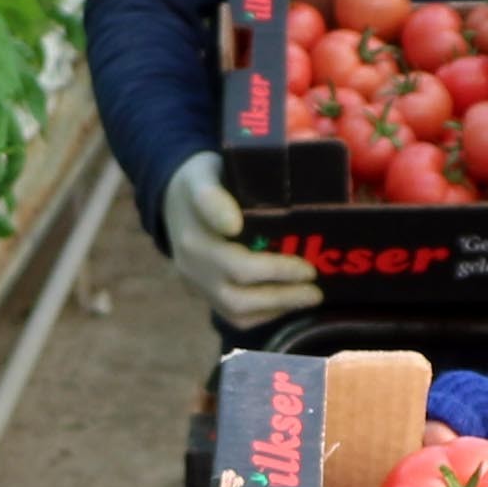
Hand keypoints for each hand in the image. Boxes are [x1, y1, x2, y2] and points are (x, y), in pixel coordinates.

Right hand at [163, 154, 320, 327]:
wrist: (174, 204)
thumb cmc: (209, 182)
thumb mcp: (213, 170)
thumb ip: (225, 187)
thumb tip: (238, 221)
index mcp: (195, 209)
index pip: (210, 209)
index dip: (225, 217)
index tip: (243, 228)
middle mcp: (192, 251)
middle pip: (234, 275)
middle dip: (278, 279)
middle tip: (313, 276)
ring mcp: (194, 278)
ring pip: (234, 304)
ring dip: (278, 303)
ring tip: (310, 295)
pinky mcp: (202, 295)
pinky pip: (234, 316)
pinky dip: (267, 313)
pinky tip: (289, 303)